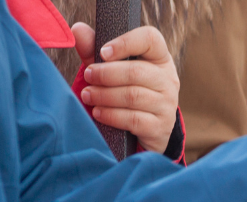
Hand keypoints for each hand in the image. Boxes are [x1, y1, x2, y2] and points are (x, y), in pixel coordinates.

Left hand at [73, 23, 179, 153]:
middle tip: (88, 75)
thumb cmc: (126, 88)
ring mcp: (167, 104)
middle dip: (106, 74)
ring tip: (88, 95)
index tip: (103, 52)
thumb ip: (93, 49)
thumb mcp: (111, 67)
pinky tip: (98, 113)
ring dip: (105, 95)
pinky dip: (111, 116)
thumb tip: (77, 30)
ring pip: (133, 96)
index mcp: (159, 58)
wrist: (146, 126)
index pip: (150, 39)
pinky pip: (133, 119)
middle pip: (136, 72)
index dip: (126, 42)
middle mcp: (168, 79)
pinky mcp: (160, 126)